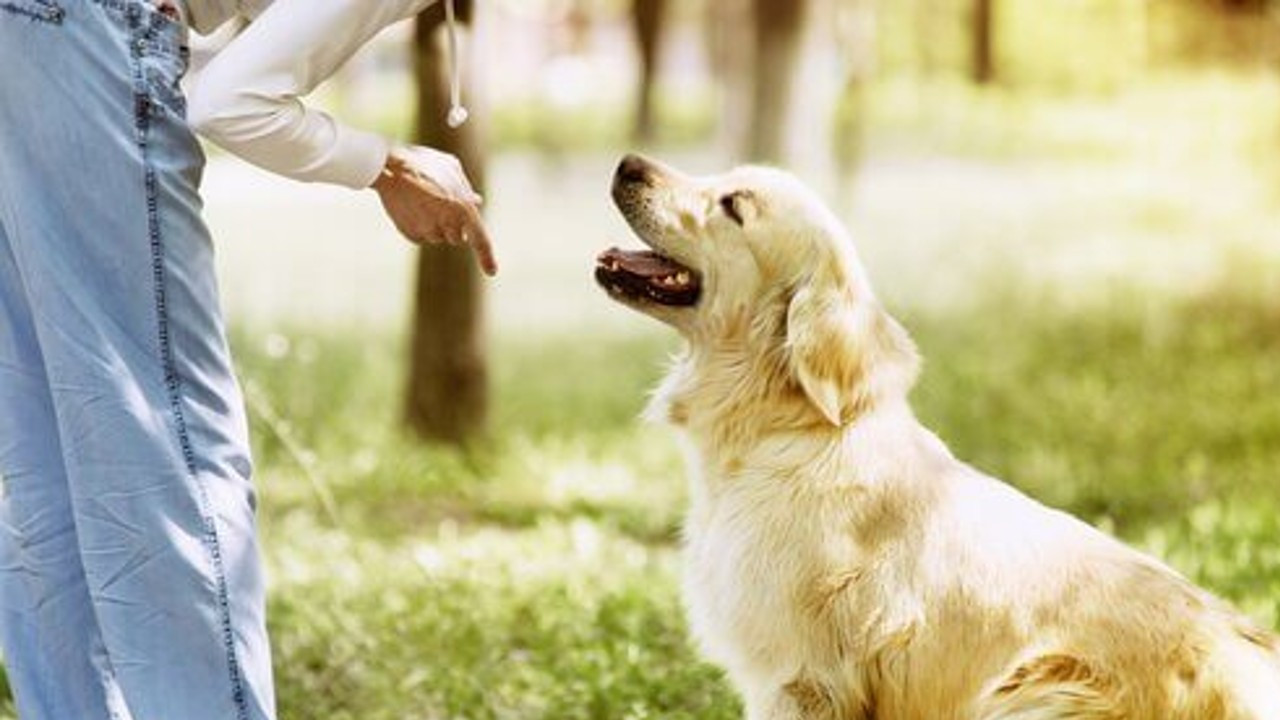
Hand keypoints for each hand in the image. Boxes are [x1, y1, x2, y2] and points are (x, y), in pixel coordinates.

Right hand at [371, 145, 495, 275]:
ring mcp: (429, 231)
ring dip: (435, 224)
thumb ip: (466, 188)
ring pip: (438, 237)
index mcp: (464, 209)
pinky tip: (411, 206)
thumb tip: (477, 202)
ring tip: (422, 199)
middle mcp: (448, 224)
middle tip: (439, 203)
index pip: (480, 240)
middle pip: (458, 238)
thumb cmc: (422, 163)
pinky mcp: (412, 235)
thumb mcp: (451, 168)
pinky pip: (422, 236)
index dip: (487, 258)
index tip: (492, 272)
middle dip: (453, 226)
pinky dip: (419, 225)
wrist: (388, 167)